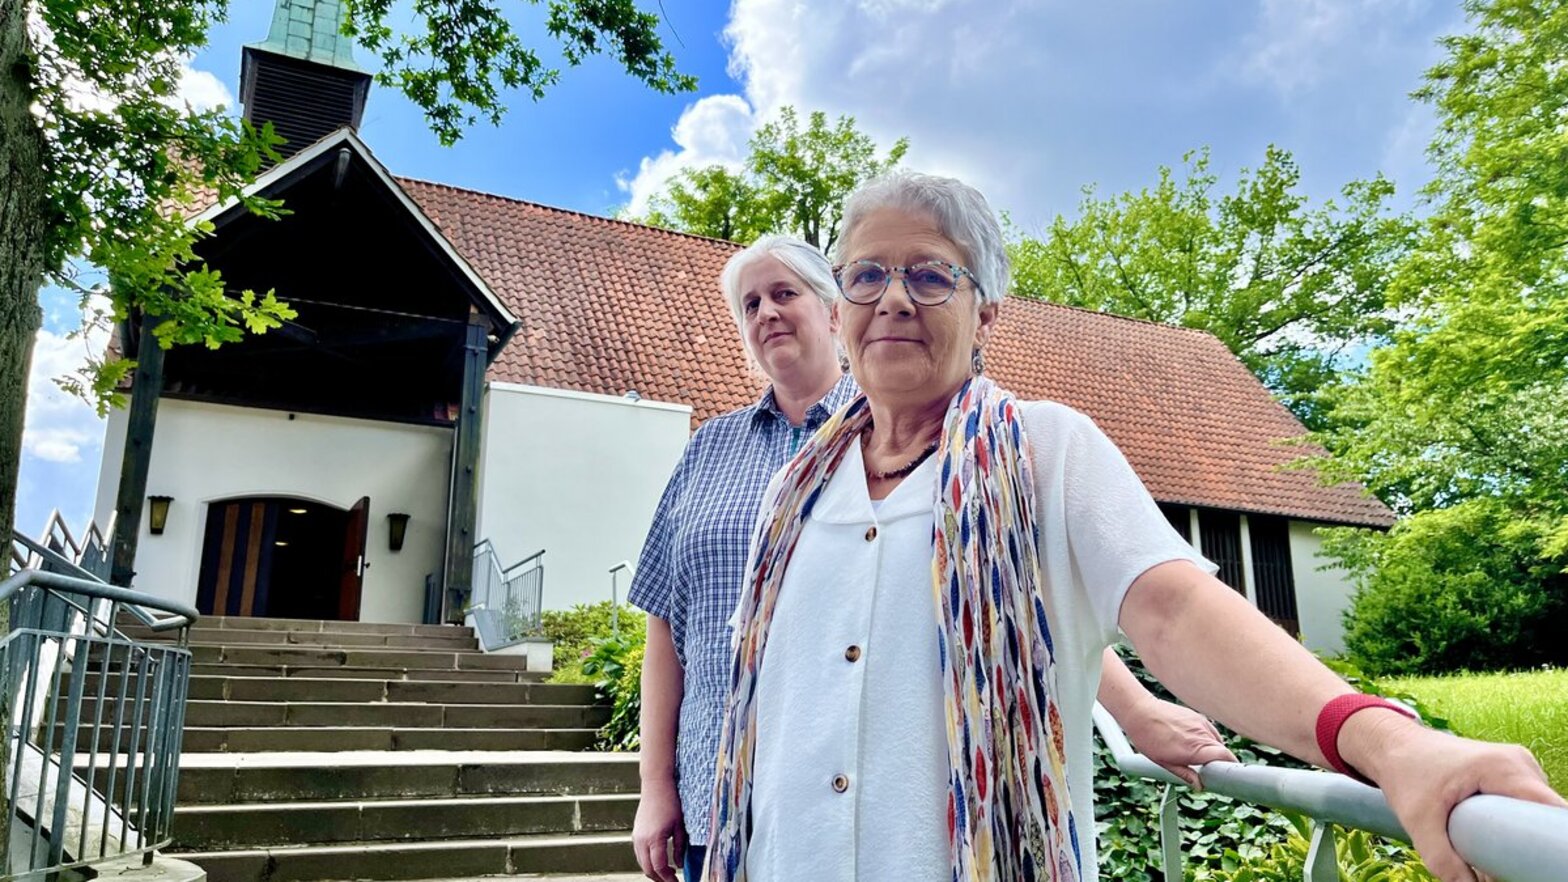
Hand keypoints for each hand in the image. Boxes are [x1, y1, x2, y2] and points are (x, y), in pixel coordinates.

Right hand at [633, 779, 685, 881]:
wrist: (656, 785)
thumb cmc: (670, 802)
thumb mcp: (680, 826)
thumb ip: (680, 847)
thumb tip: (680, 865)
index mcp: (654, 838)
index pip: (659, 867)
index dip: (668, 878)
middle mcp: (642, 840)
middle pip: (647, 869)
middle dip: (659, 878)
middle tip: (672, 881)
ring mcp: (637, 837)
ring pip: (642, 863)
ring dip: (653, 871)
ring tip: (667, 874)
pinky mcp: (636, 834)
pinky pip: (640, 854)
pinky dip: (648, 862)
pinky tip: (659, 861)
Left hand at [1122, 696, 1236, 788]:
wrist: (1139, 711)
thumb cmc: (1147, 737)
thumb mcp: (1163, 763)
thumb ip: (1185, 774)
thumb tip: (1199, 786)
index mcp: (1194, 749)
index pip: (1226, 757)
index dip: (1231, 767)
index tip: (1229, 775)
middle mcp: (1200, 735)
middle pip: (1223, 751)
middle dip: (1221, 761)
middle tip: (1211, 769)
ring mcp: (1200, 723)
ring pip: (1217, 741)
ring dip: (1213, 750)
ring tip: (1197, 755)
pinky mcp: (1197, 716)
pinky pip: (1210, 731)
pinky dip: (1207, 738)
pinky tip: (1193, 742)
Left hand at [1344, 712, 1567, 881]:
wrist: (1391, 746)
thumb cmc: (1403, 773)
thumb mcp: (1418, 819)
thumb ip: (1441, 858)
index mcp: (1504, 768)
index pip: (1551, 809)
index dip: (1552, 839)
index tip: (1541, 863)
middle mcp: (1520, 764)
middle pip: (1544, 815)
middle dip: (1528, 845)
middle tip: (1500, 866)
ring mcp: (1518, 768)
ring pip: (1534, 814)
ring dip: (1519, 838)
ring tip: (1491, 854)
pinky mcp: (1510, 776)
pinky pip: (1524, 806)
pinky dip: (1512, 826)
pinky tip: (1492, 841)